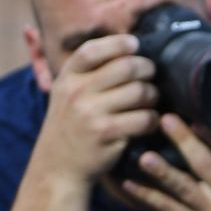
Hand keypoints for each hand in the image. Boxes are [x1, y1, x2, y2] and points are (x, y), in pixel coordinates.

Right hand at [30, 34, 159, 186]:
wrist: (57, 167)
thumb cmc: (71, 126)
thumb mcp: (66, 94)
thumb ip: (87, 73)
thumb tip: (126, 47)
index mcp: (67, 78)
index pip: (92, 50)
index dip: (118, 43)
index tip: (135, 45)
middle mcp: (76, 92)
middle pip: (126, 67)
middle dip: (147, 69)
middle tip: (151, 77)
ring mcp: (90, 113)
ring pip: (140, 91)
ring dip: (153, 96)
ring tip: (150, 101)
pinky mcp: (106, 133)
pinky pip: (144, 118)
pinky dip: (152, 119)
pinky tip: (148, 122)